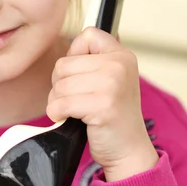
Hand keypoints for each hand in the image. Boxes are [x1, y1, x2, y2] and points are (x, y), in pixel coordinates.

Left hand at [47, 27, 158, 181]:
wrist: (128, 150)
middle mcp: (120, 65)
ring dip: (58, 102)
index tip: (83, 77)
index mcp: (122, 55)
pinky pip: (60, 103)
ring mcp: (112, 85)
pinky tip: (70, 119)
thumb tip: (69, 44)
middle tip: (77, 99)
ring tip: (75, 111)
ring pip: (59, 85)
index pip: (87, 35)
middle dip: (61, 84)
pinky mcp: (102, 106)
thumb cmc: (112, 115)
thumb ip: (92, 61)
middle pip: (64, 64)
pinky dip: (57, 114)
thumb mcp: (110, 79)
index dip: (75, 56)